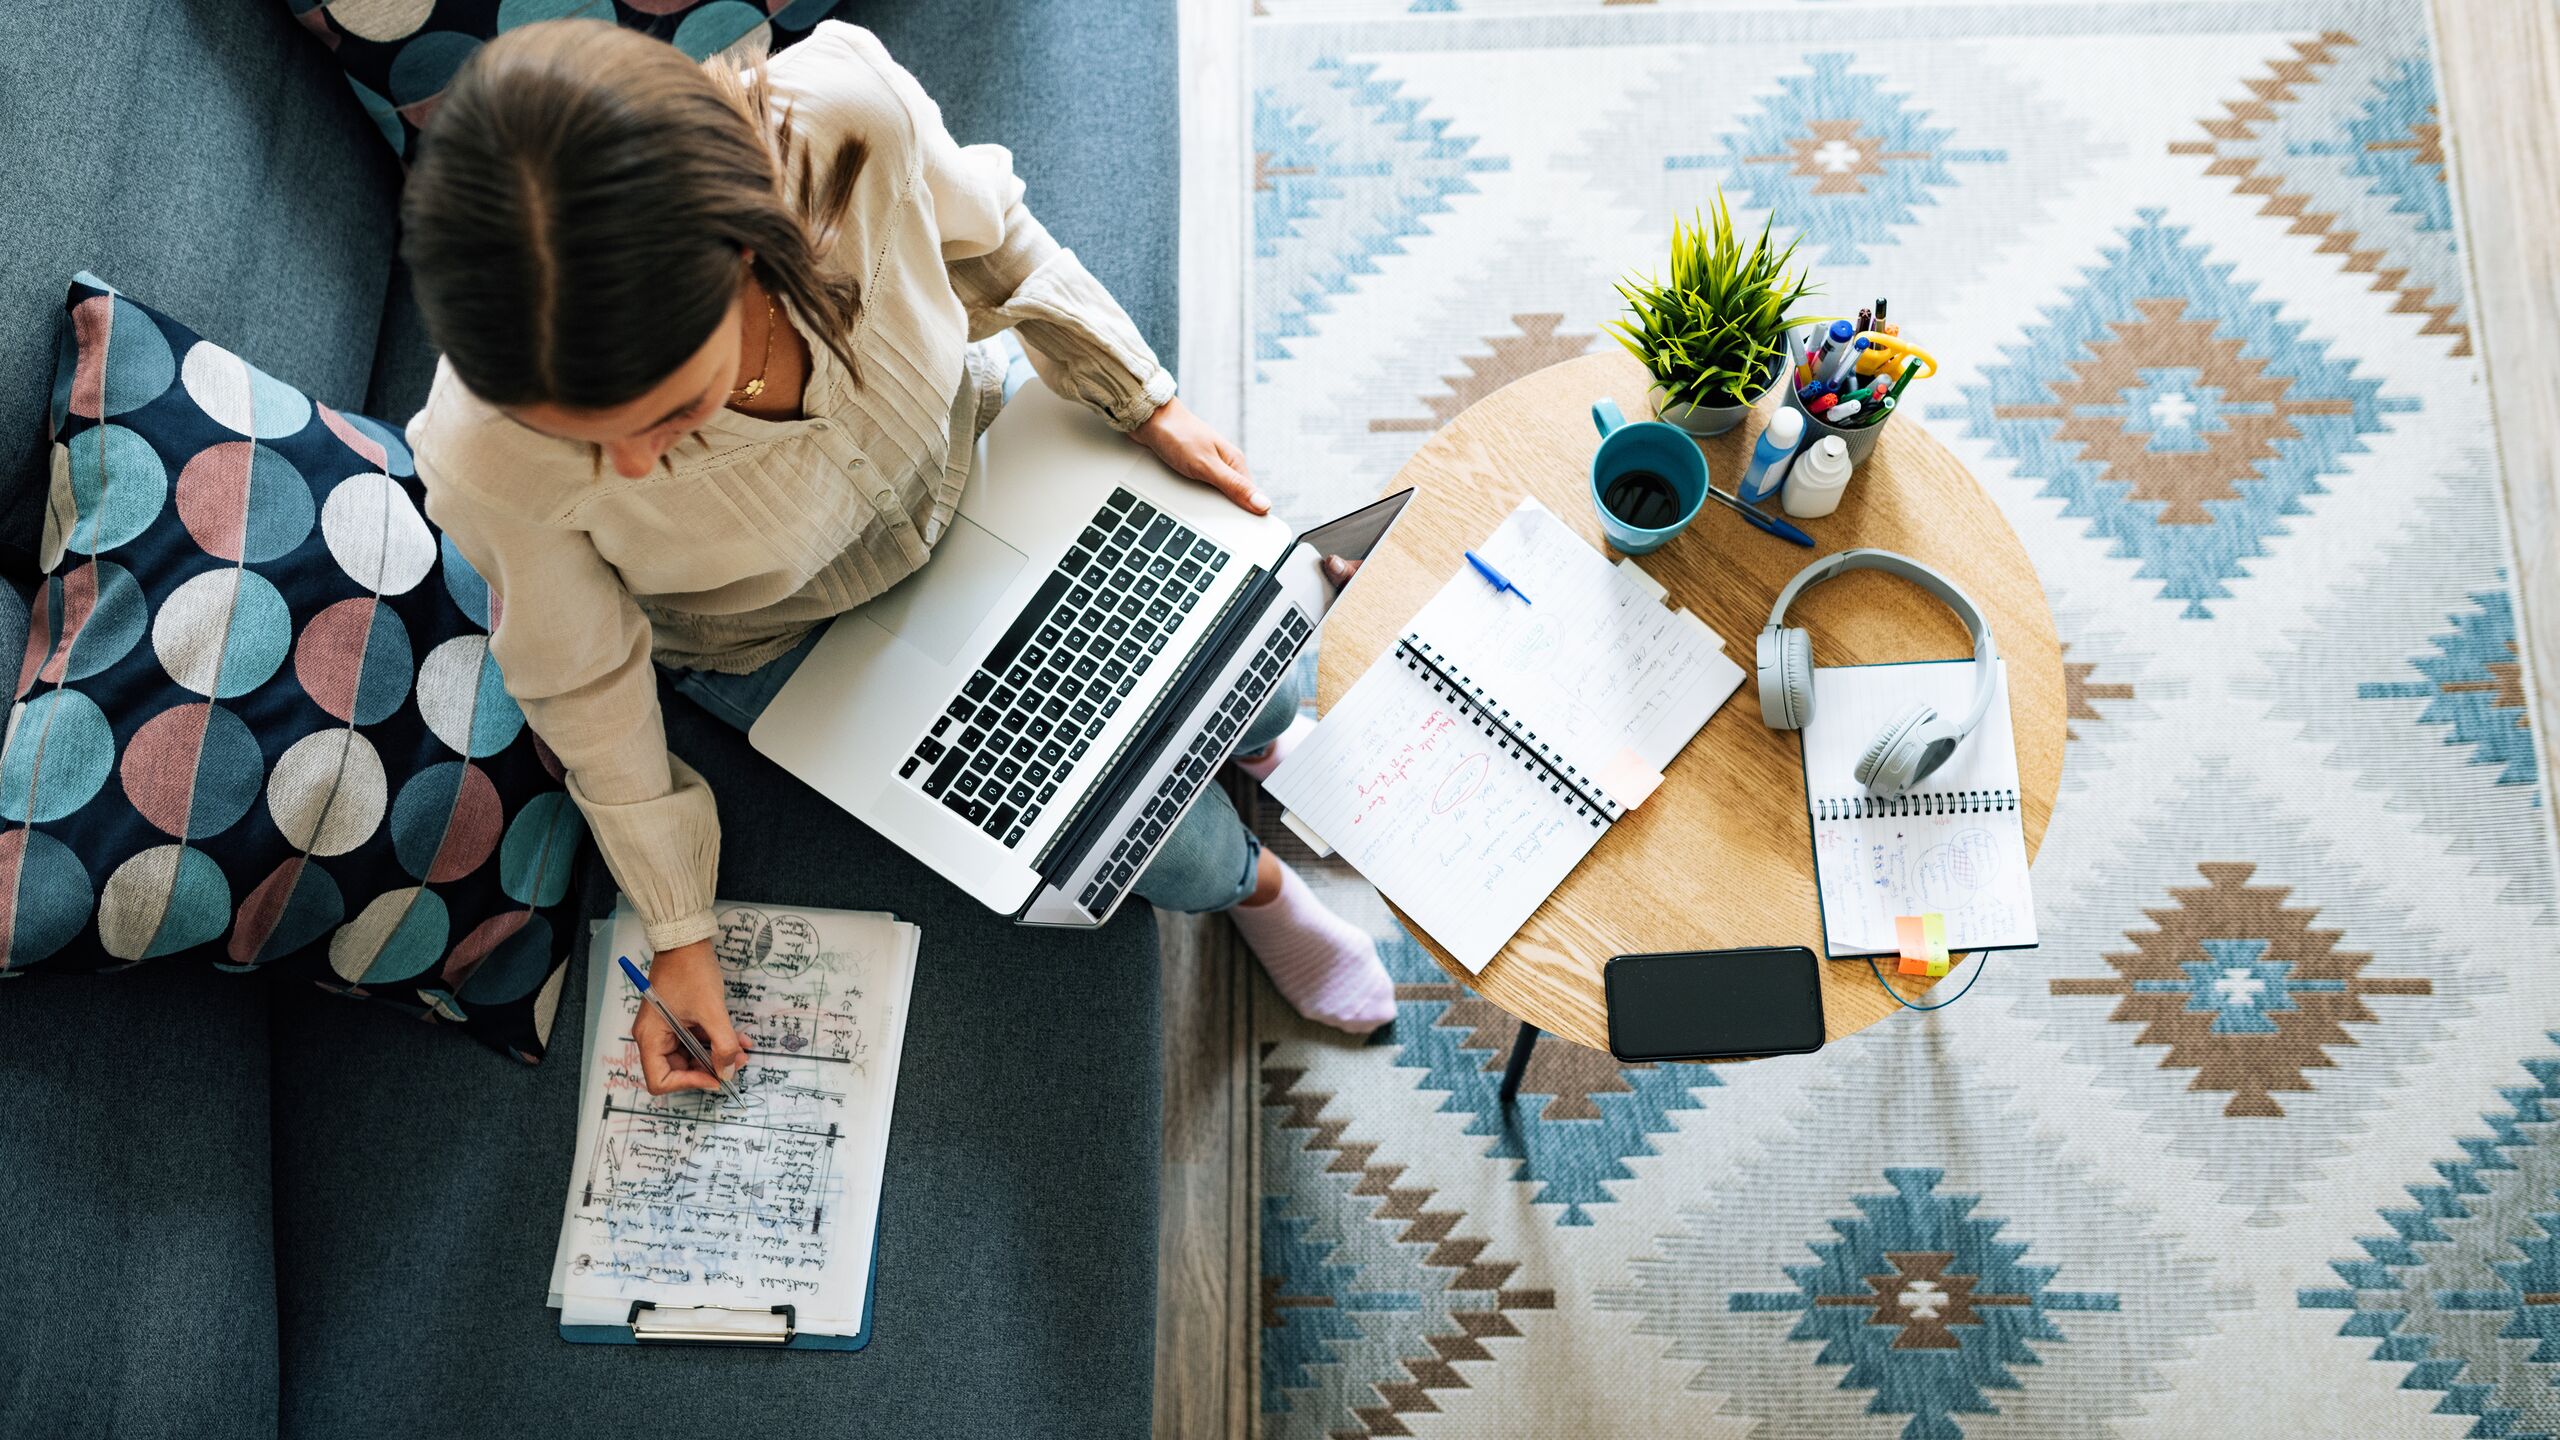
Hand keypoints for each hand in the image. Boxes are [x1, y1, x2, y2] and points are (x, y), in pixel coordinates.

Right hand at [632, 940, 748, 1095]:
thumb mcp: (711, 1011)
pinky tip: (737, 1039)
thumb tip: (728, 1071)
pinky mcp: (678, 1017)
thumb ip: (722, 1045)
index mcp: (650, 1037)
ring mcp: (666, 1026)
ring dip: (716, 1055)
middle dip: (709, 1069)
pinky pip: (696, 1038)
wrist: (687, 939)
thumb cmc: (690, 970)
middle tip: (736, 1064)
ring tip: (742, 1051)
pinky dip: (715, 1040)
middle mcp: (653, 1035)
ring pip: (691, 1054)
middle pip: (677, 1069)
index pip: (661, 1080)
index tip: (716, 1077)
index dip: (689, 1083)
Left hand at [1130, 398, 1267, 514]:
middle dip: (1222, 511)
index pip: (1251, 497)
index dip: (1247, 514)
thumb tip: (1264, 504)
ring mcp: (1209, 466)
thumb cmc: (1178, 436)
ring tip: (1192, 502)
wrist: (1148, 419)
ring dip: (1204, 503)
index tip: (1239, 529)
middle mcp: (1225, 464)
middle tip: (1208, 514)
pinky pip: (1199, 490)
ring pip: (1214, 496)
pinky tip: (1185, 496)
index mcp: (1235, 462)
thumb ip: (1234, 486)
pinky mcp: (1194, 468)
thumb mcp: (1207, 466)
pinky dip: (1192, 496)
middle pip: (1232, 499)